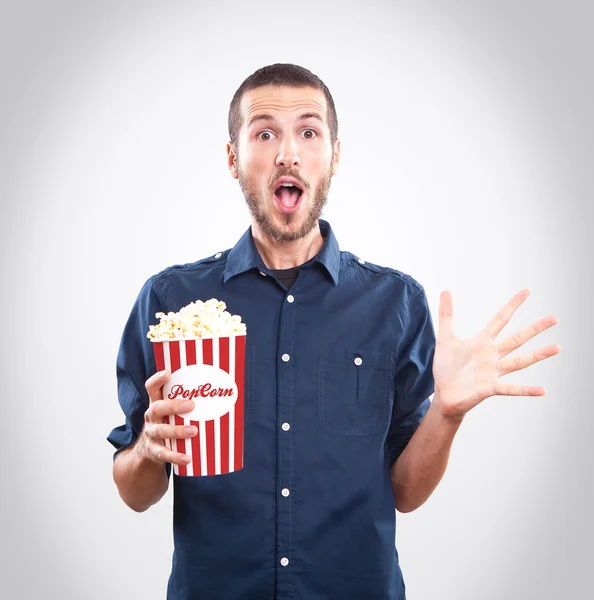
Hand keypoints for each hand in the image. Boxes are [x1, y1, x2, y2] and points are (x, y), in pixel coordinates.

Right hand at [138, 370, 196, 465]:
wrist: (148, 451)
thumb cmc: (169, 423)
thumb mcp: (172, 411)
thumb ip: (188, 401)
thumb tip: (224, 391)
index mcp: (156, 403)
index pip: (152, 387)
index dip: (157, 379)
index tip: (168, 373)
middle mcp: (151, 416)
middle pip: (157, 408)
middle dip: (173, 405)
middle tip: (191, 405)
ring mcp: (151, 434)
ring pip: (161, 431)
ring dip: (178, 431)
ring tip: (194, 431)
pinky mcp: (153, 450)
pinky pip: (164, 453)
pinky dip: (176, 456)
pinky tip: (187, 458)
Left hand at [432, 288, 560, 420]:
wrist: (443, 394)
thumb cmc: (446, 367)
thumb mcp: (445, 338)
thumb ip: (446, 315)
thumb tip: (445, 290)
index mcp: (482, 342)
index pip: (500, 320)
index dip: (512, 305)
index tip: (526, 291)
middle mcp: (492, 355)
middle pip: (517, 339)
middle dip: (535, 328)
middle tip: (554, 318)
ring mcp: (493, 372)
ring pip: (519, 362)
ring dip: (538, 355)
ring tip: (557, 347)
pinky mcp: (489, 388)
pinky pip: (510, 389)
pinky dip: (526, 390)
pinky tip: (542, 390)